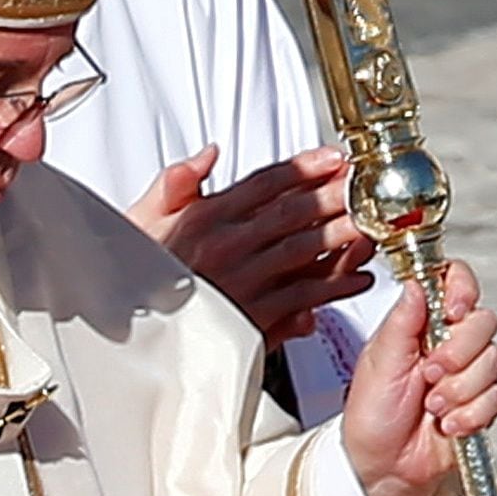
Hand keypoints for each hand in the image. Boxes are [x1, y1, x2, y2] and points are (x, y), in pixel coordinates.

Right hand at [129, 144, 376, 351]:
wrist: (125, 340)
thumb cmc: (128, 283)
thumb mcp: (139, 221)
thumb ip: (175, 184)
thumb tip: (208, 155)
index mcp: (204, 217)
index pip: (265, 183)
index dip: (305, 167)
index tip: (334, 158)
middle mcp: (228, 245)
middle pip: (293, 210)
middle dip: (335, 194)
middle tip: (366, 184)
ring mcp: (244, 281)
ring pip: (305, 248)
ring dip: (343, 233)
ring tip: (371, 223)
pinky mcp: (254, 317)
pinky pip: (304, 295)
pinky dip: (336, 286)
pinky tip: (359, 277)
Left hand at [338, 263, 496, 495]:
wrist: (381, 470)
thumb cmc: (370, 418)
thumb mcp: (378, 363)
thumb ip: (402, 321)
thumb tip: (417, 282)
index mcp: (420, 324)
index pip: (455, 282)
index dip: (462, 290)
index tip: (452, 311)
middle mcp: (447, 343)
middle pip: (483, 322)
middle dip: (459, 352)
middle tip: (430, 374)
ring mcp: (466, 373)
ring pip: (493, 361)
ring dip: (462, 388)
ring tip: (433, 406)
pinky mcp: (480, 404)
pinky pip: (496, 397)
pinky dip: (472, 413)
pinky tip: (448, 424)